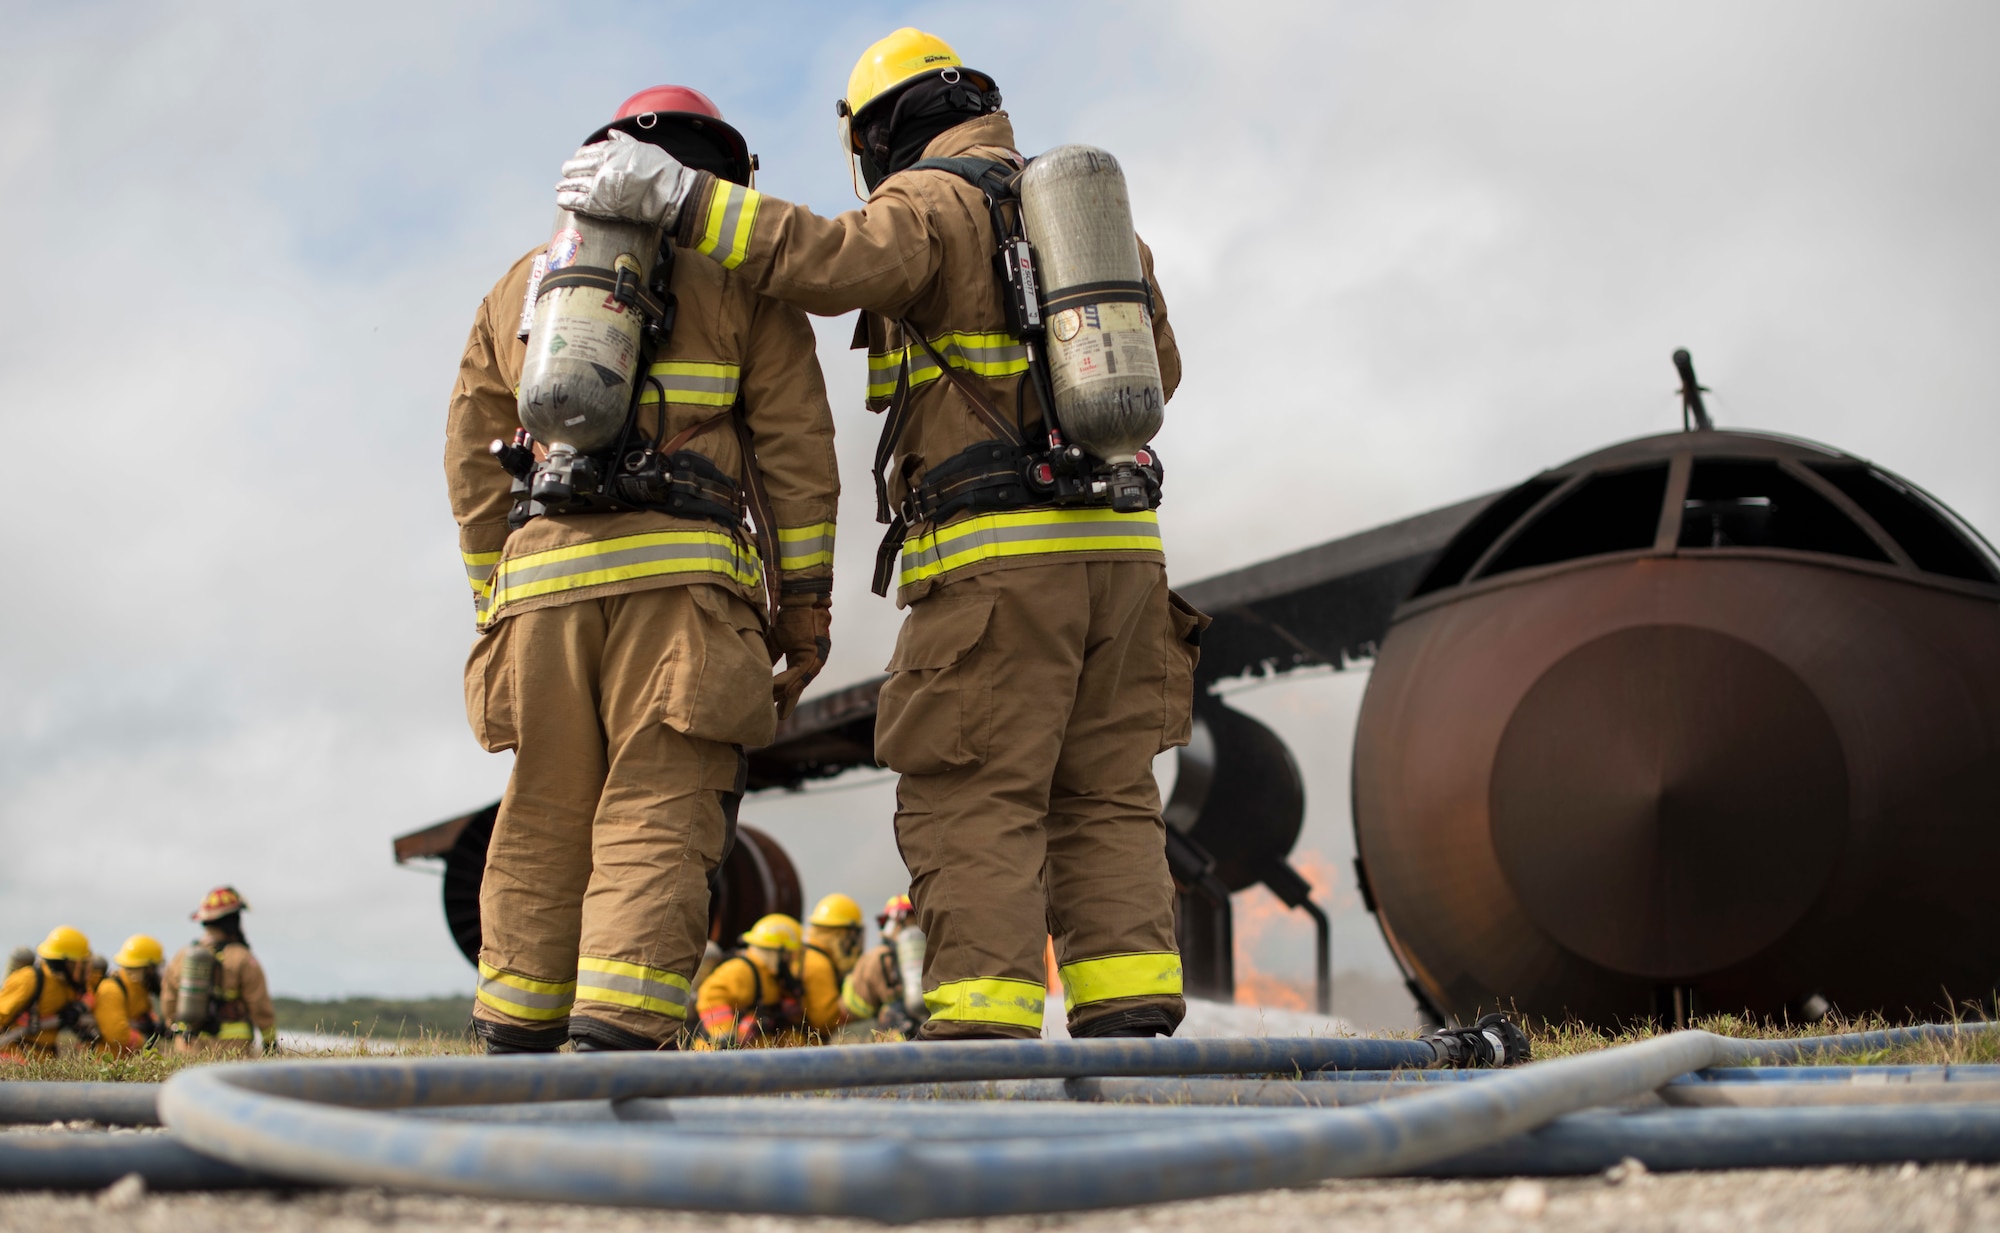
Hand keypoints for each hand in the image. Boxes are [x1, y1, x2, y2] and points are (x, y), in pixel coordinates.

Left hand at [555, 130, 698, 228]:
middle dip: (570, 170)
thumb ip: (624, 141)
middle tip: (565, 174)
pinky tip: (562, 200)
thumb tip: (612, 133)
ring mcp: (600, 185)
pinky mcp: (600, 204)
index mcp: (611, 151)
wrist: (669, 191)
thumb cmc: (661, 170)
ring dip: (565, 185)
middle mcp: (602, 166)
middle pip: (577, 166)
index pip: (588, 152)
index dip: (580, 156)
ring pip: (575, 183)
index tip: (577, 159)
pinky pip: (578, 201)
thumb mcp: (642, 147)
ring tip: (560, 187)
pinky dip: (568, 200)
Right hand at [768, 601, 831, 719]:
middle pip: (797, 686)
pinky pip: (799, 672)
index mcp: (804, 660)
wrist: (802, 599)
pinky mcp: (814, 654)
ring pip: (798, 682)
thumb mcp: (776, 640)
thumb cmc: (791, 617)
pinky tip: (777, 691)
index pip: (793, 682)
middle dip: (787, 702)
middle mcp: (813, 663)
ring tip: (774, 708)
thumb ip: (769, 656)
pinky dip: (787, 681)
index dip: (787, 698)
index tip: (779, 713)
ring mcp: (816, 659)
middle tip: (778, 718)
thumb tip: (755, 671)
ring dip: (785, 694)